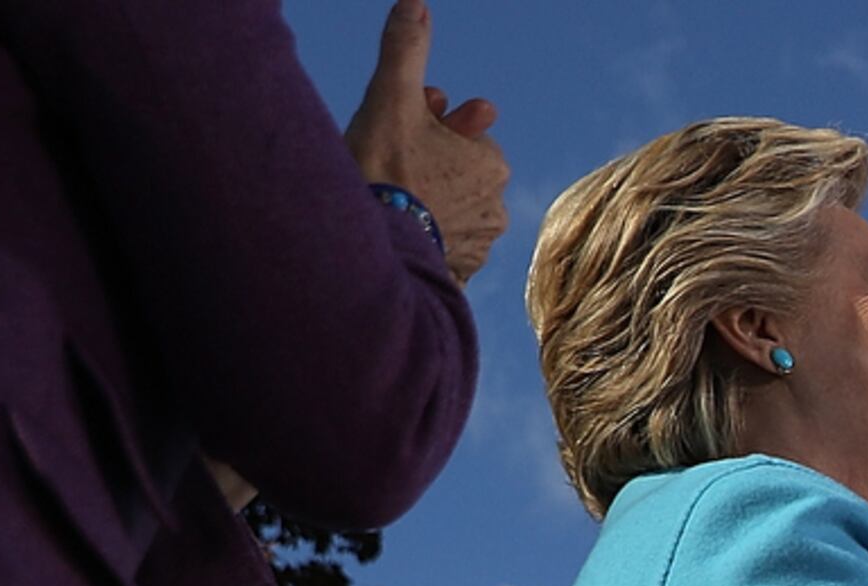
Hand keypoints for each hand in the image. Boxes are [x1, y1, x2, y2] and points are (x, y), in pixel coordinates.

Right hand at [342, 1, 508, 286]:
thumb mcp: (393, 98)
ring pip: (449, 207)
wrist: (371, 249)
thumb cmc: (385, 169)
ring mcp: (479, 247)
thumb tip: (416, 2)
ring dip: (425, 198)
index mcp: (492, 165)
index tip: (405, 130)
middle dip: (429, 160)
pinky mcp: (458, 276)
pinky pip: (444, 247)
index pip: (464, 133)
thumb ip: (406, 49)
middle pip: (456, 171)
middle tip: (395, 162)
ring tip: (392, 198)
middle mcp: (496, 209)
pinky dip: (424, 235)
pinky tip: (399, 231)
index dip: (432, 124)